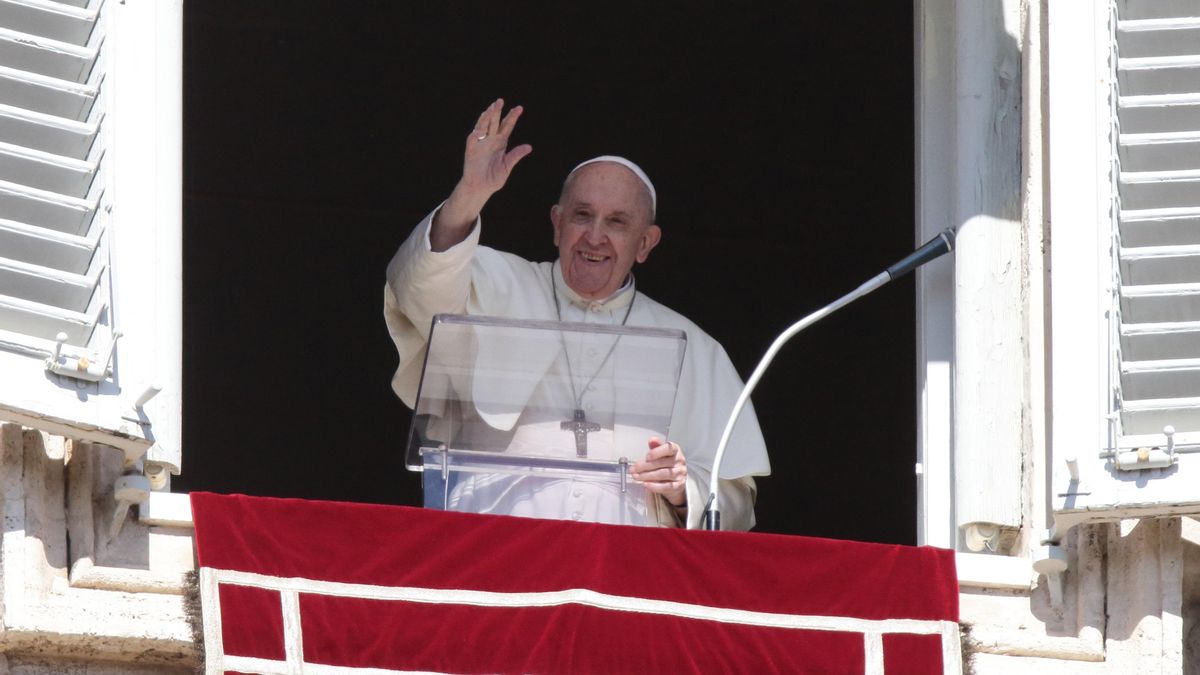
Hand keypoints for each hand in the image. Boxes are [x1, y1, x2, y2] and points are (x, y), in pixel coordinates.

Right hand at [431, 99, 531, 249]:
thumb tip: (529, 147)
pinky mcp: (471, 150)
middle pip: (494, 123)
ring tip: (491, 108)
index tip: (519, 108)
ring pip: (483, 127)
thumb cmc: (493, 179)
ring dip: (486, 117)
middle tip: (501, 101)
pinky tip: (480, 129)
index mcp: (501, 144)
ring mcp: (480, 144)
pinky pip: (473, 139)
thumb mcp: (507, 167)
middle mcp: (490, 141)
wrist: (480, 189)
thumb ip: (515, 156)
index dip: (512, 117)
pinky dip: (476, 134)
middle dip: (497, 112)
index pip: (507, 127)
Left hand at [631, 437, 686, 507]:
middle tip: (634, 469)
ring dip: (647, 476)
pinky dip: (655, 486)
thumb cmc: (666, 464)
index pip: (668, 448)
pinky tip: (646, 484)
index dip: (657, 452)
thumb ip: (656, 446)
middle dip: (645, 466)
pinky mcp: (679, 485)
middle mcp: (679, 461)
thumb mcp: (661, 453)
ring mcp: (680, 473)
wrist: (675, 479)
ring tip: (637, 476)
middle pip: (662, 463)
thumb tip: (652, 440)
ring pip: (663, 474)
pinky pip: (667, 486)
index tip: (647, 456)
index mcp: (675, 450)